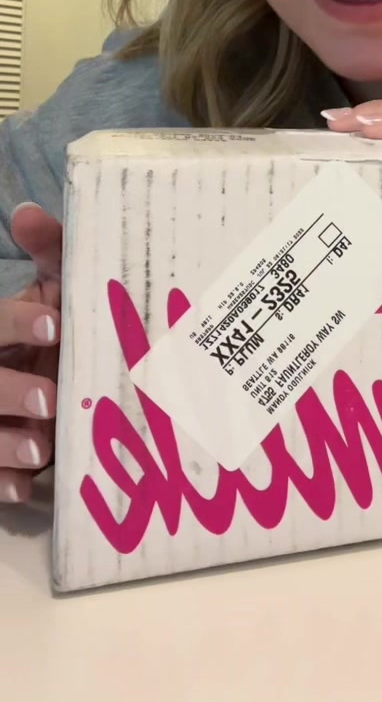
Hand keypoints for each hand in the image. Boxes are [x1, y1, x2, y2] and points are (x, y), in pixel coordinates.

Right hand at [0, 204, 61, 503]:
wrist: (50, 386)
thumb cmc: (50, 333)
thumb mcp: (51, 290)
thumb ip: (50, 252)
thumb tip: (25, 213)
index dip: (16, 322)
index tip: (55, 325)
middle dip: (9, 389)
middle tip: (52, 397)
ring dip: (4, 441)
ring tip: (42, 447)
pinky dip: (2, 484)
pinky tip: (25, 488)